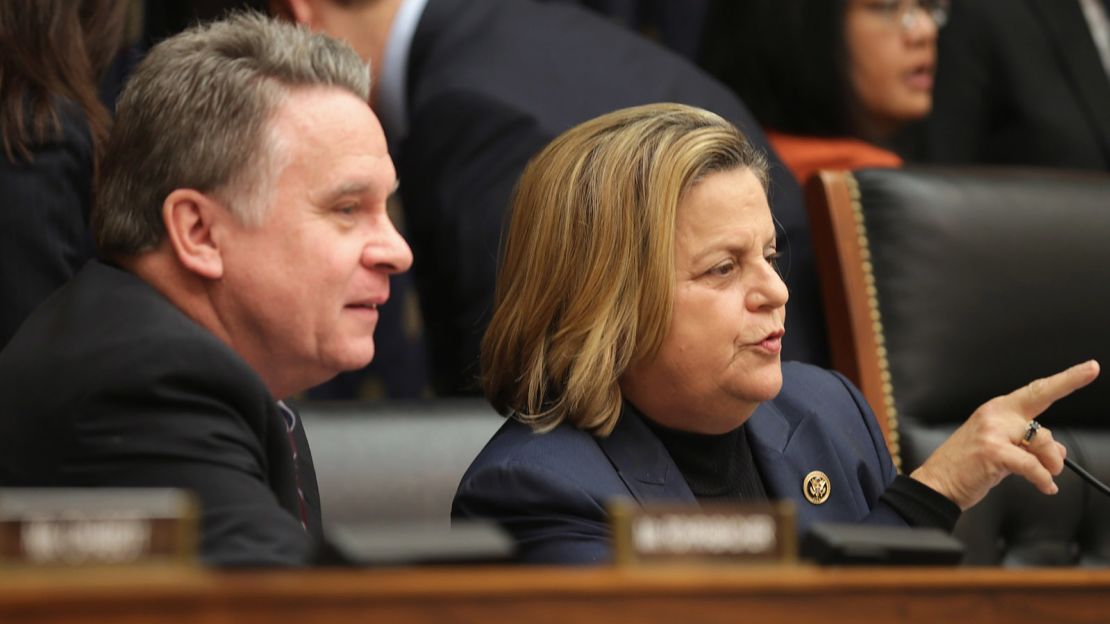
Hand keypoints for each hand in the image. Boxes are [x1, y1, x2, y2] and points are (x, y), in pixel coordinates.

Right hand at [910, 360, 1098, 509]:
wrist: (937, 483)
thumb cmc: (966, 466)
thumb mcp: (999, 449)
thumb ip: (1028, 445)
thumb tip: (1057, 453)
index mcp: (996, 409)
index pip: (1036, 390)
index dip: (1067, 379)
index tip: (1091, 369)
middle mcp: (994, 414)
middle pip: (1041, 412)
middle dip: (1058, 421)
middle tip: (1061, 453)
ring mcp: (992, 431)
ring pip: (1041, 440)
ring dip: (1050, 464)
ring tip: (1046, 476)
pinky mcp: (993, 451)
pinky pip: (1032, 465)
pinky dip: (1042, 479)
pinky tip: (1044, 486)